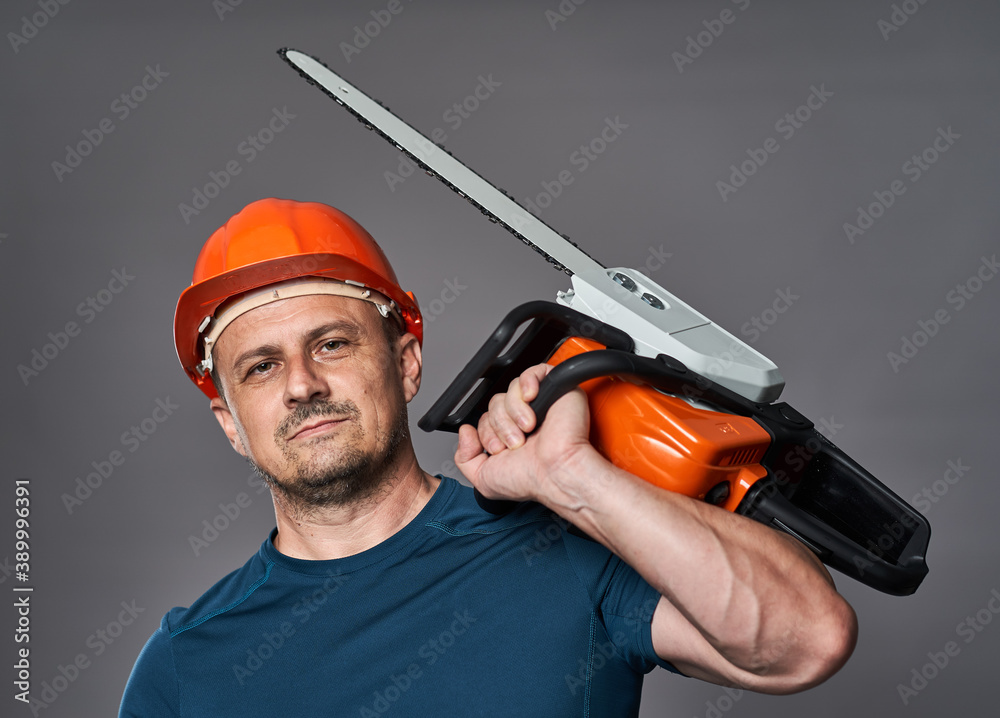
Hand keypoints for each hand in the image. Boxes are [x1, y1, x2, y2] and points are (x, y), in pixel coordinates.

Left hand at [454, 363, 593, 503]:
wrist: (557, 473)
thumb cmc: (530, 479)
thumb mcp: (484, 478)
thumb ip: (464, 457)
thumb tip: (465, 432)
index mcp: (511, 437)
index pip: (486, 419)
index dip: (486, 432)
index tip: (497, 449)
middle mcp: (526, 420)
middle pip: (495, 403)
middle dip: (499, 425)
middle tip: (514, 443)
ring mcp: (541, 404)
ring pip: (510, 390)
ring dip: (513, 412)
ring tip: (527, 429)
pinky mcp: (557, 390)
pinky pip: (534, 371)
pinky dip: (527, 382)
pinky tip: (531, 398)